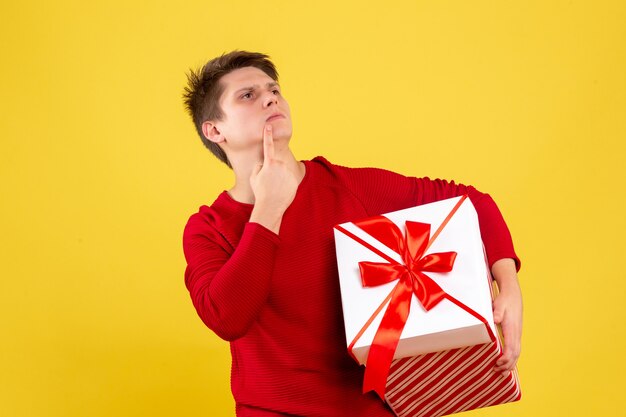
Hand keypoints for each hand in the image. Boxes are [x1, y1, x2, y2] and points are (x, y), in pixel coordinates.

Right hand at [249, 124, 298, 232]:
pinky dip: (286, 183)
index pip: (268, 146)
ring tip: (275, 188)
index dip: (267, 135)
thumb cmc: (260, 192)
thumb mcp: (254, 177)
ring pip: (283, 172)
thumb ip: (259, 166)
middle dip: (272, 171)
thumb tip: (264, 163)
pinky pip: (289, 178)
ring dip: (279, 178)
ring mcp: (289, 172)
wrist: (271, 206)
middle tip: (268, 183)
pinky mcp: (295, 179)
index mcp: (269, 163)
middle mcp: (280, 165)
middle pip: (275, 164)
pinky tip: (282, 191)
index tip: (268, 126)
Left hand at [491, 259, 522, 373]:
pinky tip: (505, 364)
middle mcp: (516, 333)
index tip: (497, 363)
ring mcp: (517, 334)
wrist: (512, 295)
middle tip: (496, 371)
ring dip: (510, 363)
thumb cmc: (504, 301)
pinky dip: (512, 358)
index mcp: (512, 328)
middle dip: (507, 364)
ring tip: (501, 372)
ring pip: (516, 353)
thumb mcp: (499, 304)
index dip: (506, 357)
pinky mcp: (515, 334)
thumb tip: (495, 319)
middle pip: (515, 354)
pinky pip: (515, 349)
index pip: (511, 347)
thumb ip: (497, 312)